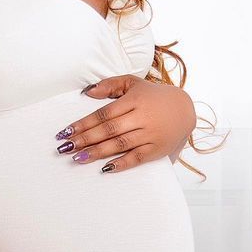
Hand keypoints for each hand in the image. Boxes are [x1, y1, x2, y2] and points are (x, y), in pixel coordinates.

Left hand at [55, 74, 195, 174]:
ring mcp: (150, 134)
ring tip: (78, 158)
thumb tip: (87, 93)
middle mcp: (142, 117)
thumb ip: (110, 85)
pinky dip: (122, 163)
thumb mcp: (133, 83)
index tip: (66, 132)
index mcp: (134, 100)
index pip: (103, 113)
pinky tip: (105, 168)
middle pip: (108, 130)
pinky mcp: (157, 149)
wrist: (186, 110)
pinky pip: (137, 158)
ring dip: (97, 152)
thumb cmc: (153, 96)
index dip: (83, 123)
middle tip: (64, 148)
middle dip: (85, 139)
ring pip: (120, 144)